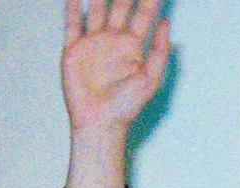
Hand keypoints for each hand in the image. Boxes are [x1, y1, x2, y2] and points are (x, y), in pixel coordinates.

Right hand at [62, 0, 171, 136]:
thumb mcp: (150, 78)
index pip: (143, 13)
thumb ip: (159, 50)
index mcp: (133, 46)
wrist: (100, 123)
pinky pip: (72, 23)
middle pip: (120, 5)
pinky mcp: (74, 49)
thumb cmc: (127, 106)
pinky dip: (72, 7)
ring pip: (97, 8)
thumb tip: (167, 21)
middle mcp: (113, 40)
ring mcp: (93, 42)